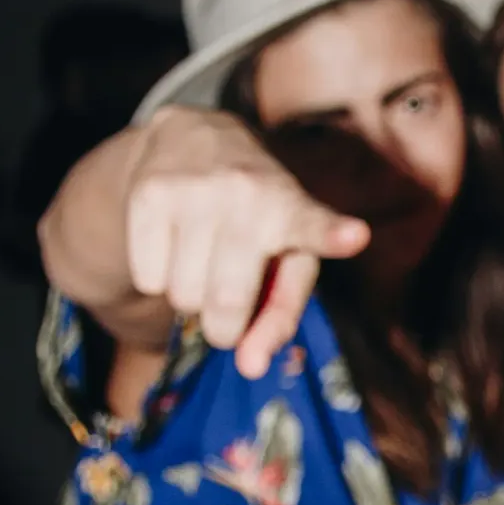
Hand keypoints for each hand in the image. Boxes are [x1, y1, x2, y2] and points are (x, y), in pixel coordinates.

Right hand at [124, 108, 367, 373]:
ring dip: (190, 296)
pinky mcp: (149, 193)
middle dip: (223, 326)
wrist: (195, 136)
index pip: (312, 224)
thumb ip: (280, 315)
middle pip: (224, 304)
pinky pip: (148, 279)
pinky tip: (173, 241)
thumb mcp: (286, 256)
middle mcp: (246, 192)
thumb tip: (251, 367)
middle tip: (228, 306)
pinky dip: (158, 277)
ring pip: (181, 297)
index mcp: (292, 207)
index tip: (355, 236)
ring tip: (202, 258)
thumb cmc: (256, 218)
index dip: (332, 234)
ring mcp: (194, 190)